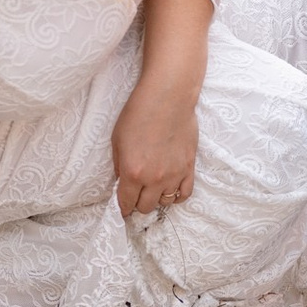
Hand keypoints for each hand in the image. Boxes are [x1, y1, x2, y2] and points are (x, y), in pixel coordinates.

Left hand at [112, 86, 196, 214]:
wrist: (168, 98)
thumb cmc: (138, 114)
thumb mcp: (117, 140)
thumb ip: (118, 165)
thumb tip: (122, 181)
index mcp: (133, 173)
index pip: (126, 203)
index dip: (122, 208)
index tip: (122, 208)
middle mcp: (154, 179)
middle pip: (145, 207)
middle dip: (138, 204)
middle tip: (137, 195)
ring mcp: (174, 175)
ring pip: (165, 202)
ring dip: (157, 199)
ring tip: (153, 190)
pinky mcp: (189, 168)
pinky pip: (185, 194)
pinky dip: (177, 196)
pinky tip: (171, 190)